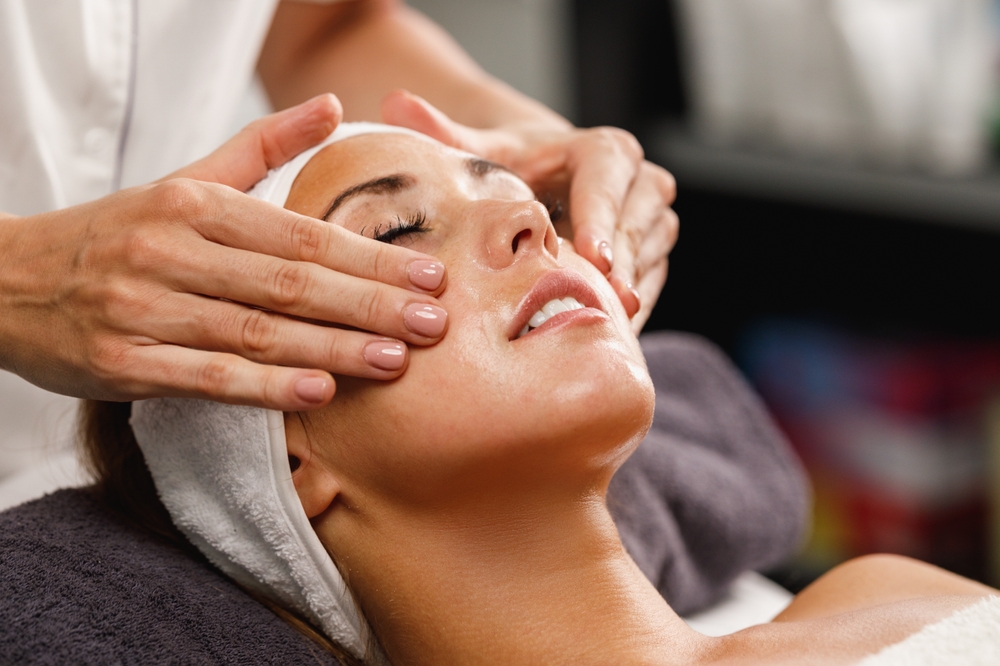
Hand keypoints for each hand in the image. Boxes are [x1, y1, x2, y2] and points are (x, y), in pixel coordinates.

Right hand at [0, 95, 448, 409]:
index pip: (299, 233)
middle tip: (433, 324)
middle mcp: (169, 251)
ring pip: (255, 332)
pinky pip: (205, 377)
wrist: (5, 280)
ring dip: (332, 349)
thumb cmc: (116, 232)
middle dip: (369, 306)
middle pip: (289, 283)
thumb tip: (333, 104)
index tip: (428, 276)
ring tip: (396, 361)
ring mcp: (144, 309)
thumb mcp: (184, 178)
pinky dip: (263, 388)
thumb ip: (261, 145)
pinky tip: (317, 394)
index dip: (368, 257)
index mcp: (193, 204)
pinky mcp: (122, 363)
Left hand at [381, 90, 677, 332]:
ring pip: (651, 254)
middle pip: (637, 222)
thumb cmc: (517, 167)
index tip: (592, 257)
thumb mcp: (486, 154)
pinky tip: (604, 332)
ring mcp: (653, 219)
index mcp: (603, 151)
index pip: (609, 180)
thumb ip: (447, 134)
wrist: (549, 181)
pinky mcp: (654, 252)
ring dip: (629, 288)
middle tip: (601, 303)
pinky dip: (630, 307)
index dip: (602, 217)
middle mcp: (640, 181)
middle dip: (621, 264)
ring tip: (603, 323)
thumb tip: (396, 105)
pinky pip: (652, 281)